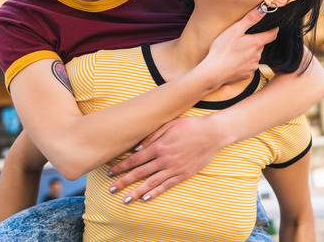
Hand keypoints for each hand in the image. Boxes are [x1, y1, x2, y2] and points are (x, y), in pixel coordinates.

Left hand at [106, 116, 226, 202]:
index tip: (110, 173)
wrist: (213, 133)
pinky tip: (146, 198)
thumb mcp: (169, 124)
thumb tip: (136, 148)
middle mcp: (165, 159)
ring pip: (151, 183)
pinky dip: (156, 192)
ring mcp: (175, 168)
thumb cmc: (190, 126)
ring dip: (136, 192)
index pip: (135, 159)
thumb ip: (152, 136)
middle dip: (124, 182)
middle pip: (139, 173)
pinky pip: (167, 186)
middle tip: (111, 190)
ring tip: (125, 199)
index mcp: (159, 146)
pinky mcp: (184, 174)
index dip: (121, 167)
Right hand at [203, 6, 277, 85]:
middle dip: (255, 41)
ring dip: (249, 52)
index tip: (273, 27)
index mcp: (256, 43)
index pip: (272, 34)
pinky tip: (234, 61)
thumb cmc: (223, 49)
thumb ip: (250, 18)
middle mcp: (257, 56)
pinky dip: (243, 62)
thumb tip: (264, 9)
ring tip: (236, 50)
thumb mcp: (235, 30)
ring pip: (255, 56)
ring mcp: (252, 66)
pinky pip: (248, 66)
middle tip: (244, 38)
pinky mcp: (246, 74)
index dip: (273, 29)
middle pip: (261, 45)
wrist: (214, 72)